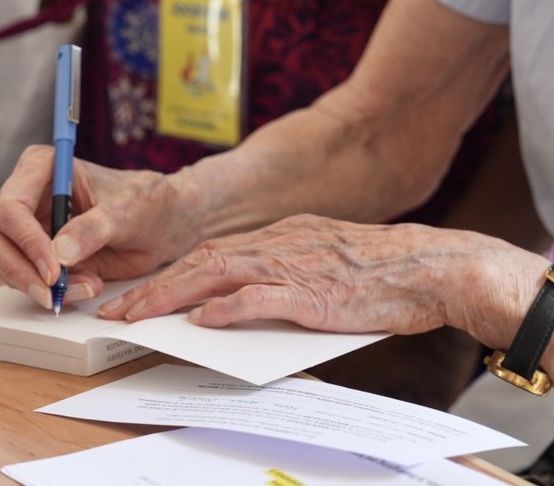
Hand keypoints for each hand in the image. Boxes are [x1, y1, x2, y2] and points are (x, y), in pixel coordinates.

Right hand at [0, 145, 197, 310]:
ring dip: (39, 285)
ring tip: (88, 286)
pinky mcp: (36, 256)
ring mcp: (27, 228)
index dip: (24, 239)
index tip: (54, 268)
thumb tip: (60, 252)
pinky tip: (86, 287)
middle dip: (18, 268)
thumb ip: (95, 227)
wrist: (162, 224)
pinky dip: (52, 292)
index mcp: (42, 168)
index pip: (10, 205)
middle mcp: (27, 196)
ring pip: (3, 263)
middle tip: (52, 292)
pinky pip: (26, 280)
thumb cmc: (147, 201)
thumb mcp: (128, 210)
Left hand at [98, 214, 522, 338]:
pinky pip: (264, 298)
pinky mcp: (317, 294)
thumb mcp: (328, 260)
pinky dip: (229, 308)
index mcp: (287, 234)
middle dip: (156, 285)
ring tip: (140, 316)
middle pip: (205, 259)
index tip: (141, 292)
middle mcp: (284, 242)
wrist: (434, 267)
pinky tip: (204, 320)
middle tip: (119, 309)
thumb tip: (244, 303)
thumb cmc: (388, 272)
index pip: (215, 250)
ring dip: (173, 296)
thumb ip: (288, 273)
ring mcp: (299, 266)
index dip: (172, 271)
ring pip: (220, 274)